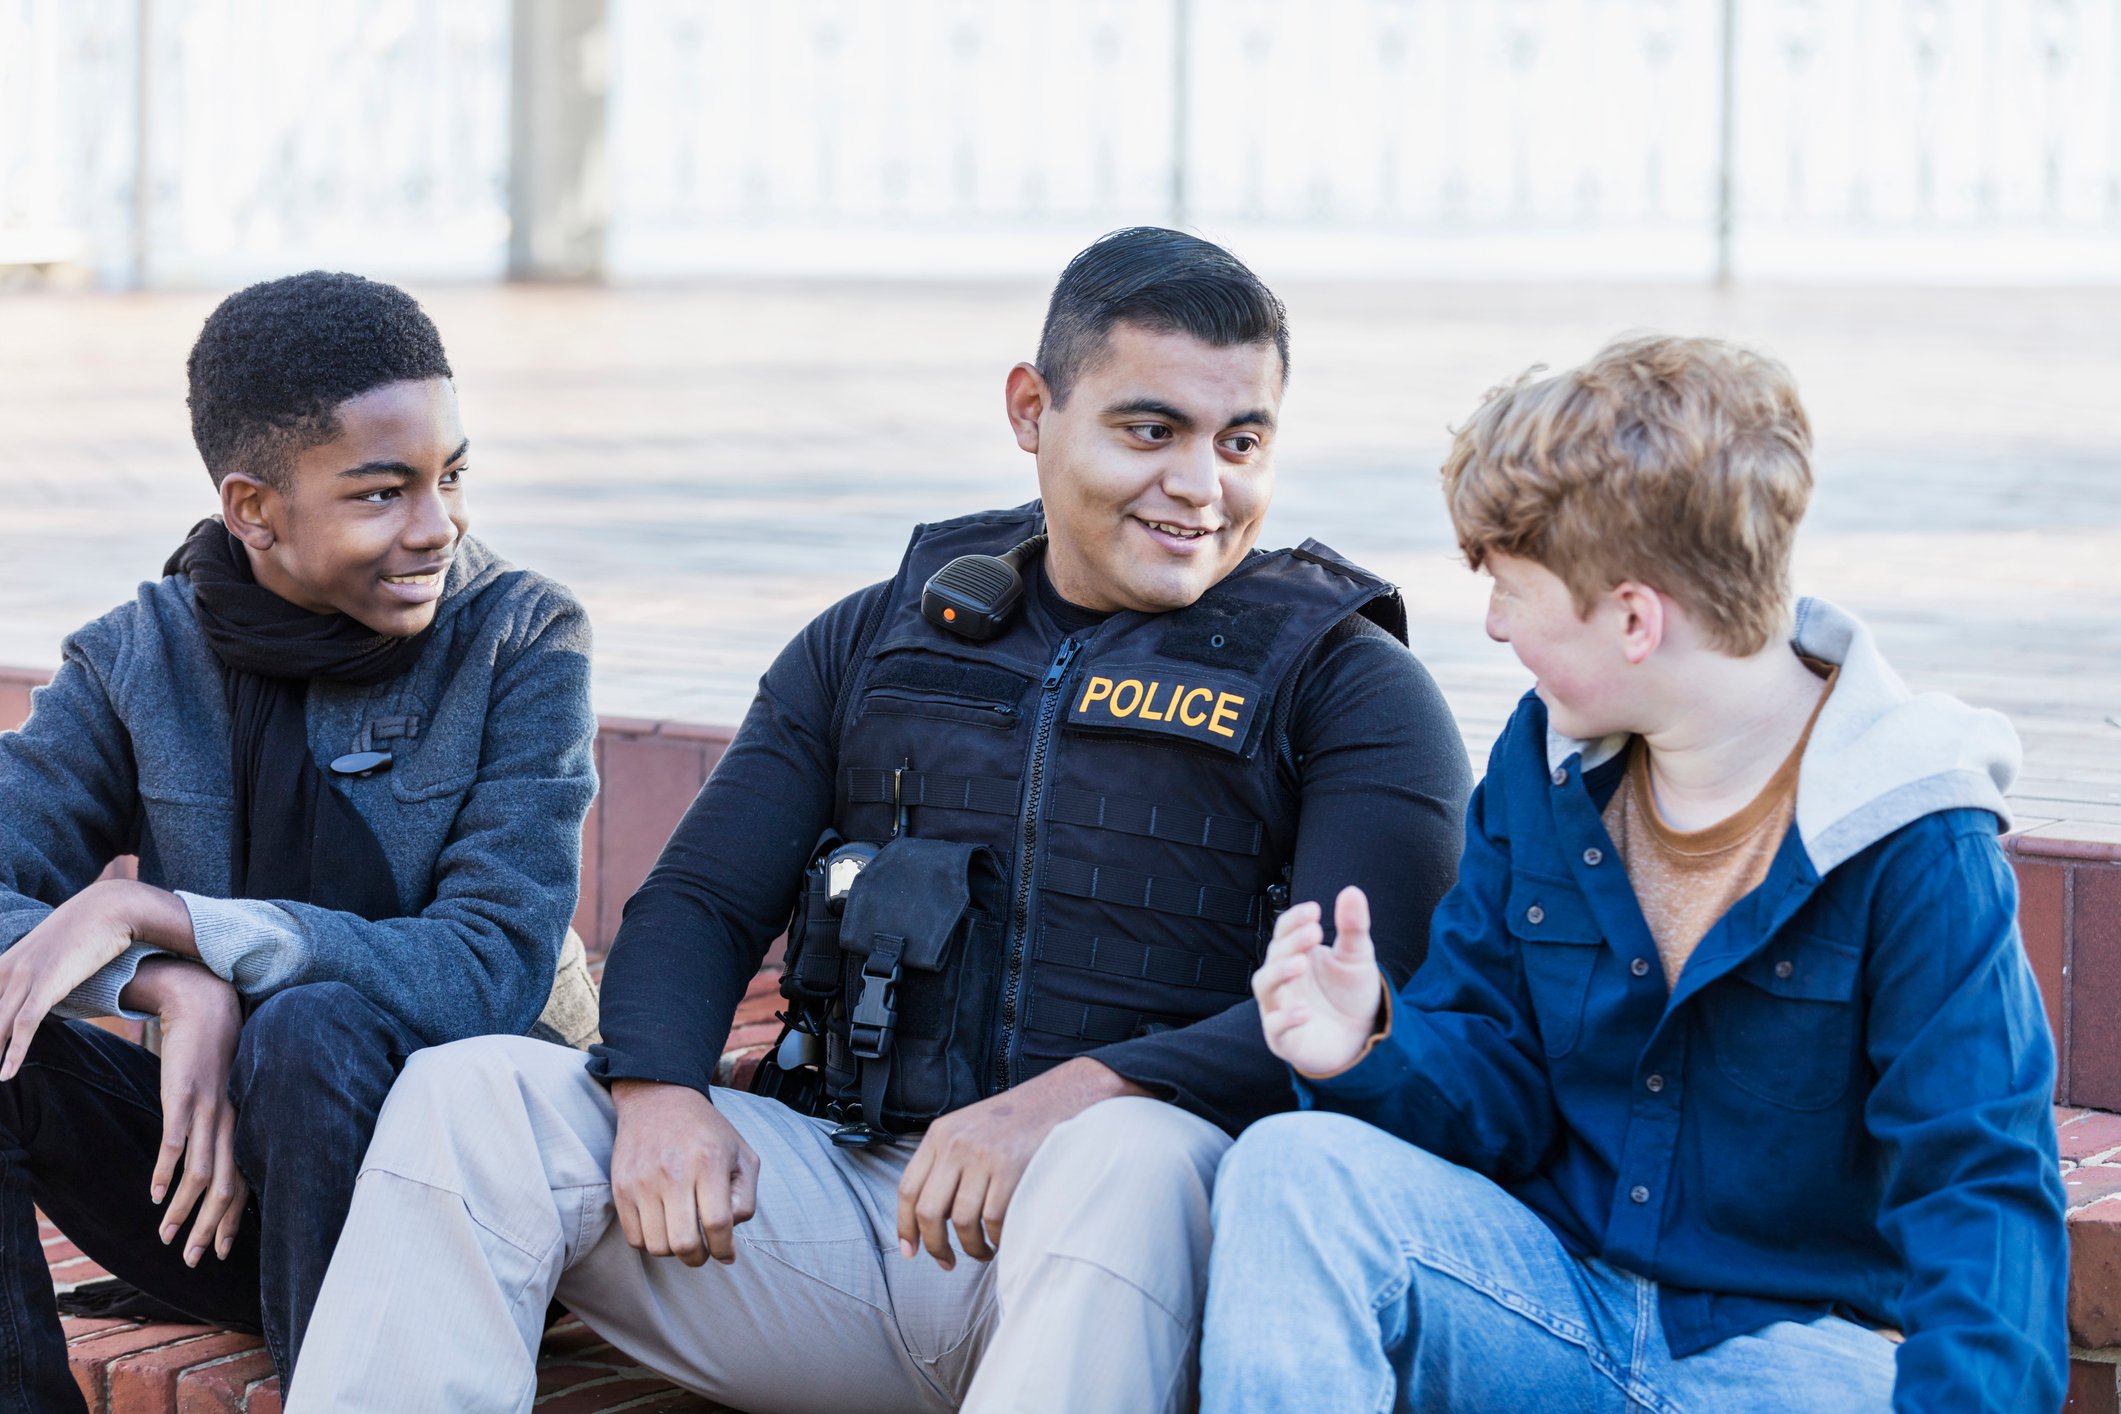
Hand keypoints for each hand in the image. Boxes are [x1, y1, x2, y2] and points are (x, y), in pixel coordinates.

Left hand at [0, 881, 143, 1079]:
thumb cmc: (86, 930)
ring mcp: (26, 976)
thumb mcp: (52, 954)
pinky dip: (14, 1052)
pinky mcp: (48, 983)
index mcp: (3, 964)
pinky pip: (25, 1024)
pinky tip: (8, 1073)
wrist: (109, 907)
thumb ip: (38, 973)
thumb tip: (40, 992)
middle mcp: (7, 970)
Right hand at [134, 960, 247, 1265]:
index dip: (235, 1221)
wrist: (207, 1009)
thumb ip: (223, 1132)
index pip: (246, 1185)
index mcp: (245, 1126)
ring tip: (167, 1236)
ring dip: (184, 1210)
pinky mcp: (184, 1095)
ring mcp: (210, 1111)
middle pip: (227, 1188)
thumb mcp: (226, 1099)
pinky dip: (167, 1170)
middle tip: (193, 1260)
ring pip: (201, 1172)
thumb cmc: (217, 1058)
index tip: (224, 1252)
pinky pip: (177, 1140)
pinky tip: (157, 1194)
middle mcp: (233, 1123)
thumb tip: (214, 1168)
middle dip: (210, 1228)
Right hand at [609, 1080, 759, 1265]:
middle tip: (704, 1250)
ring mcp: (643, 1182)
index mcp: (709, 1163)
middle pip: (685, 1244)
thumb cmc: (707, 1132)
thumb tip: (730, 1237)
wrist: (658, 1100)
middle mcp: (673, 1173)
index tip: (726, 1253)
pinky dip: (651, 1242)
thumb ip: (745, 1197)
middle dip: (699, 1258)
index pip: (718, 1224)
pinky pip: (634, 1238)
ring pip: (657, 1246)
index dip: (724, 1248)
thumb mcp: (742, 1154)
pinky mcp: (621, 1187)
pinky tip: (663, 1226)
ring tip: (682, 1235)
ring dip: (674, 1251)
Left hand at [896, 1057, 1144, 1269]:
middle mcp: (956, 1144)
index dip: (905, 1227)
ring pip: (962, 1221)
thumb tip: (928, 1220)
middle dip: (935, 1246)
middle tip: (947, 1262)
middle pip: (929, 1211)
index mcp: (940, 1134)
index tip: (909, 1252)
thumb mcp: (969, 1130)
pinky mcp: (1012, 1167)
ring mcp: (984, 1155)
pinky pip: (995, 1219)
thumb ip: (946, 1164)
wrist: (1060, 1096)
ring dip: (972, 1247)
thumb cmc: (1015, 1123)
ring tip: (982, 1251)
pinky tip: (1003, 1238)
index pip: (908, 1189)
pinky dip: (998, 1237)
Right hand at [1254, 885, 1385, 1076]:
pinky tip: (1305, 1010)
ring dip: (1279, 973)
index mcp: (1295, 955)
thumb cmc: (1351, 994)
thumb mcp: (1358, 957)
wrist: (1362, 1036)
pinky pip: (1275, 1028)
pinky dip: (1285, 1018)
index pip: (1284, 931)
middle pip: (1274, 955)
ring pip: (1265, 986)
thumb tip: (1351, 891)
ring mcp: (1279, 1008)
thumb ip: (1353, 926)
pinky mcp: (1284, 1038)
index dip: (1294, 919)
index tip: (1314, 910)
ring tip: (1300, 964)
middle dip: (1291, 943)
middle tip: (1314, 932)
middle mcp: (1283, 980)